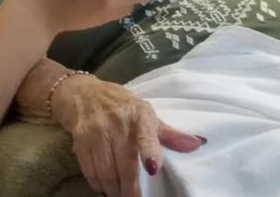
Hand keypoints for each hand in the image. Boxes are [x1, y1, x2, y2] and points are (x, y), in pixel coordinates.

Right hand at [52, 76, 204, 196]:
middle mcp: (117, 121)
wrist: (83, 93)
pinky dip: (98, 183)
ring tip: (119, 194)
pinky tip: (104, 185)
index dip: (149, 150)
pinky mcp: (80, 138)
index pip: (146, 133)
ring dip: (114, 190)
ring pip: (106, 172)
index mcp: (139, 114)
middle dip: (130, 190)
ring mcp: (97, 130)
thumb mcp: (146, 113)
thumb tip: (198, 144)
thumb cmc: (120, 104)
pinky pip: (90, 170)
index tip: (153, 168)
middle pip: (125, 165)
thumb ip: (169, 134)